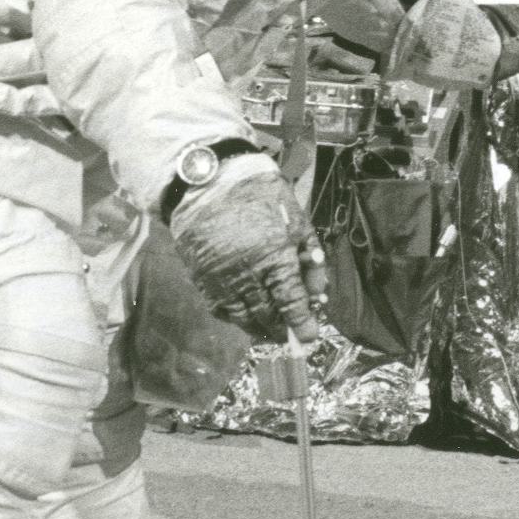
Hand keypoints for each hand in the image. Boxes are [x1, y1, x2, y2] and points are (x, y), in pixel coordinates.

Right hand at [168, 156, 328, 341]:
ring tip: (272, 330)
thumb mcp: (295, 218)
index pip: (290, 302)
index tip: (309, 337)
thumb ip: (309, 255)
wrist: (208, 181)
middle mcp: (246, 273)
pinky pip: (220, 309)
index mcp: (273, 256)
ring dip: (260, 328)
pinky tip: (246, 315)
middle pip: (267, 314)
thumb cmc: (258, 193)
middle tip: (293, 334)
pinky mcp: (201, 278)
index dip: (302, 323)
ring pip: (243, 317)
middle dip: (283, 328)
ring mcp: (220, 278)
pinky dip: (235, 317)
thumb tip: (317, 290)